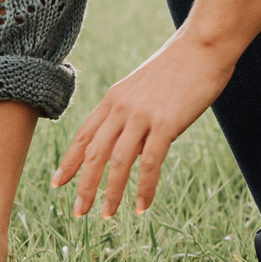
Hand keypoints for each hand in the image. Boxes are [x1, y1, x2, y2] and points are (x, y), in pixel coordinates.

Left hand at [52, 32, 233, 216]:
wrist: (203, 46)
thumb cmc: (178, 67)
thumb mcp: (144, 89)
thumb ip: (132, 116)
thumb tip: (132, 149)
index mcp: (112, 100)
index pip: (83, 136)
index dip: (69, 162)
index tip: (57, 183)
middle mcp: (120, 108)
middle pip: (94, 154)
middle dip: (83, 186)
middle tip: (77, 211)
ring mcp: (141, 116)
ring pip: (118, 163)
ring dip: (111, 193)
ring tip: (107, 215)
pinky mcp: (166, 124)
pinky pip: (150, 163)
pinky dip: (144, 188)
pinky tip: (142, 207)